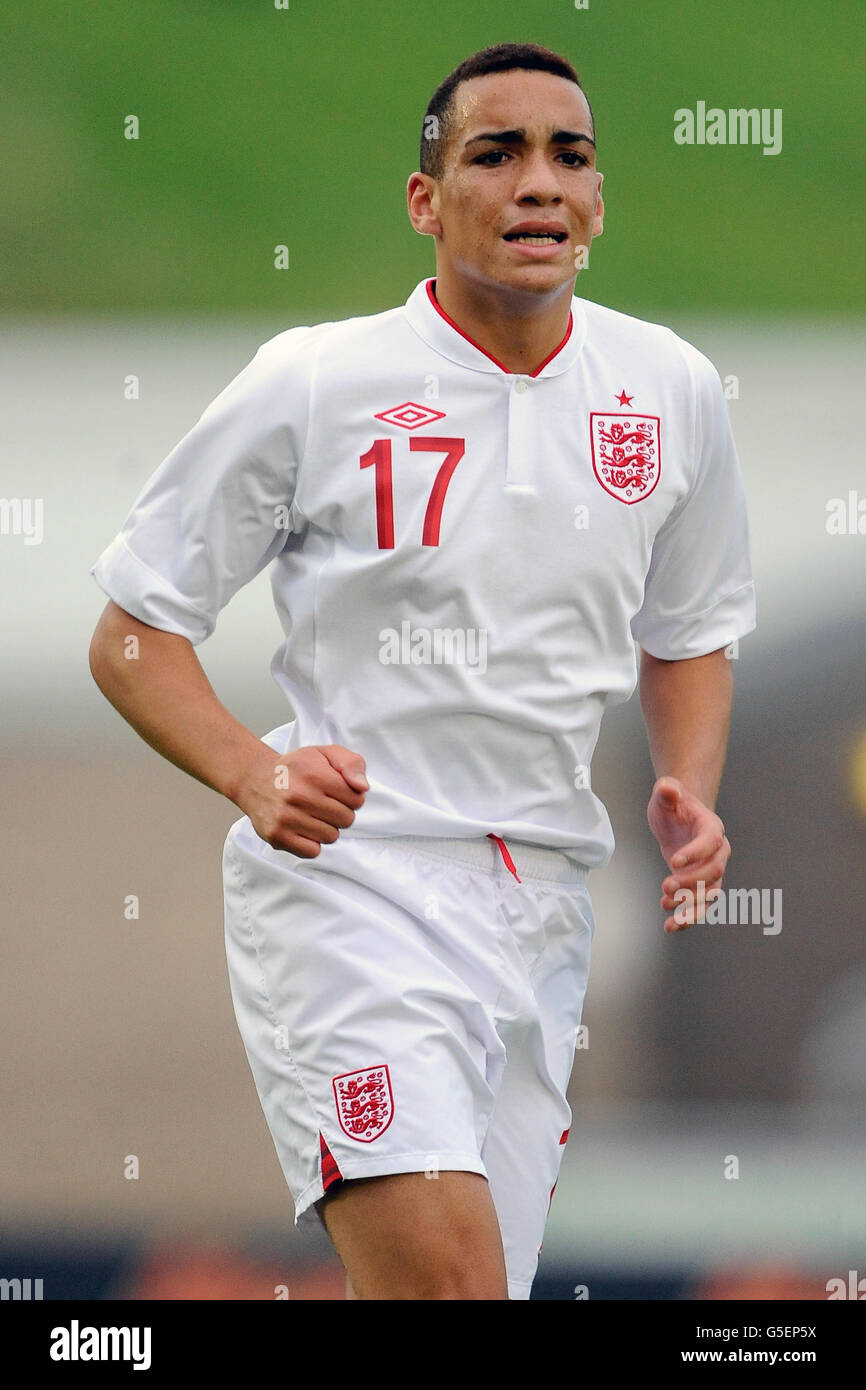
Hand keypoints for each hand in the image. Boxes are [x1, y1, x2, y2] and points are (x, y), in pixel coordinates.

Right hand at [237, 743, 367, 856]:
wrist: (255, 780)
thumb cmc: (296, 768)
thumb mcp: (326, 754)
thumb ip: (352, 764)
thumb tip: (362, 788)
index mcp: (314, 774)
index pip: (356, 799)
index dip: (351, 796)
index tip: (337, 791)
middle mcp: (299, 796)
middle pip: (346, 820)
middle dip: (340, 812)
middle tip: (323, 803)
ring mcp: (286, 818)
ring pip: (331, 837)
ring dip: (326, 828)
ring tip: (312, 814)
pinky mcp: (277, 836)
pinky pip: (312, 851)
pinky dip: (312, 842)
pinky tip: (303, 827)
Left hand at [646, 775, 729, 932]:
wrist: (680, 817)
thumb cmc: (674, 805)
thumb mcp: (666, 793)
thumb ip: (667, 790)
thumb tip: (668, 788)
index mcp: (712, 828)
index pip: (710, 842)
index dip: (695, 853)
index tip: (673, 862)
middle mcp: (718, 852)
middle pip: (713, 872)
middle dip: (691, 883)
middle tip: (665, 886)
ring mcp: (711, 871)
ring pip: (710, 895)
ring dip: (692, 908)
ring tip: (670, 915)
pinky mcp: (700, 885)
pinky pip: (700, 905)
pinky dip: (687, 917)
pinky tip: (670, 925)